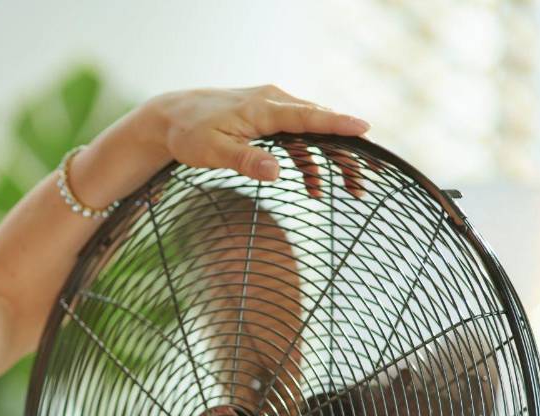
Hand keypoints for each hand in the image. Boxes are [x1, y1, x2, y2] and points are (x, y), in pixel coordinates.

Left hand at [139, 84, 373, 198]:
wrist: (170, 116)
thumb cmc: (189, 133)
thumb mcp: (213, 152)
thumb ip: (245, 160)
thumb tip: (276, 172)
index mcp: (263, 108)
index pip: (309, 116)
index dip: (338, 124)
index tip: (365, 129)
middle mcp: (274, 102)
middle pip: (320, 125)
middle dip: (347, 151)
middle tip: (368, 177)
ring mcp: (272, 109)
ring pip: (312, 132)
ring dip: (331, 159)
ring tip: (352, 189)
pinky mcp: (267, 120)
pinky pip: (297, 139)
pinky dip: (307, 161)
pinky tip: (314, 188)